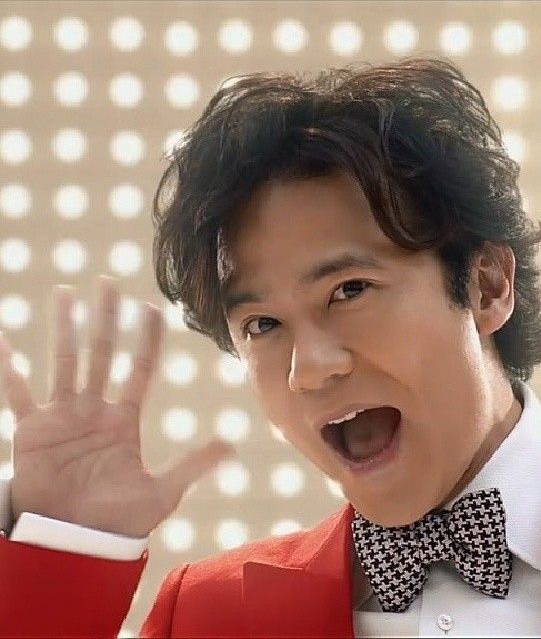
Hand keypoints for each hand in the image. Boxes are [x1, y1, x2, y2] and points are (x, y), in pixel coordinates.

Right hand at [0, 275, 233, 536]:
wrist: (74, 543)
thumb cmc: (117, 522)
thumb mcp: (162, 491)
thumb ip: (193, 464)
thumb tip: (232, 444)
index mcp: (124, 420)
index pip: (139, 369)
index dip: (146, 339)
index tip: (152, 308)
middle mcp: (95, 410)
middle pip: (103, 354)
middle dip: (107, 319)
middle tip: (108, 283)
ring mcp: (63, 416)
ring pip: (66, 361)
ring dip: (66, 328)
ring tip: (66, 294)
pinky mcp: (32, 430)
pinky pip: (18, 392)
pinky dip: (9, 368)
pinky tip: (3, 341)